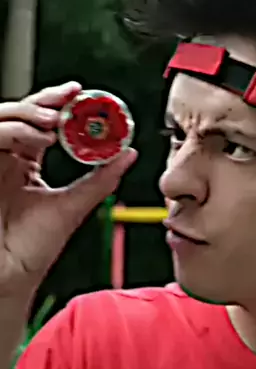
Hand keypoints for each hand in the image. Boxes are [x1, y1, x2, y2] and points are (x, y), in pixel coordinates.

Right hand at [0, 82, 136, 295]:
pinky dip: (12, 132)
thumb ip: (101, 178)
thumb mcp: (74, 205)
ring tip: (54, 125)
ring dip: (29, 116)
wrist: (10, 277)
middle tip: (68, 100)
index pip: (41, 124)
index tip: (79, 92)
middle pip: (19, 114)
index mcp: (27, 164)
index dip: (58, 104)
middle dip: (44, 102)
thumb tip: (129, 154)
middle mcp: (6, 159)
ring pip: (1, 119)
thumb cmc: (34, 247)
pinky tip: (37, 142)